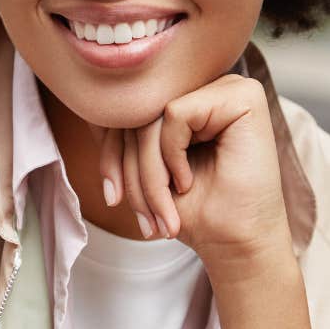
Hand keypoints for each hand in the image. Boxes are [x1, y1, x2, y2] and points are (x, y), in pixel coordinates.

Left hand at [98, 74, 291, 280]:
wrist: (236, 243)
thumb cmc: (196, 209)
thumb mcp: (146, 166)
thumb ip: (126, 132)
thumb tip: (86, 102)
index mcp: (192, 98)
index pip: (133, 109)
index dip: (111, 154)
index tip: (113, 197)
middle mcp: (211, 85)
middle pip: (141, 113)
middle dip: (130, 170)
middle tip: (144, 218)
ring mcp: (229, 85)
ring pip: (153, 116)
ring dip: (148, 173)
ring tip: (163, 213)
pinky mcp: (243, 95)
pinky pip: (175, 113)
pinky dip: (172, 155)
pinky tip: (187, 182)